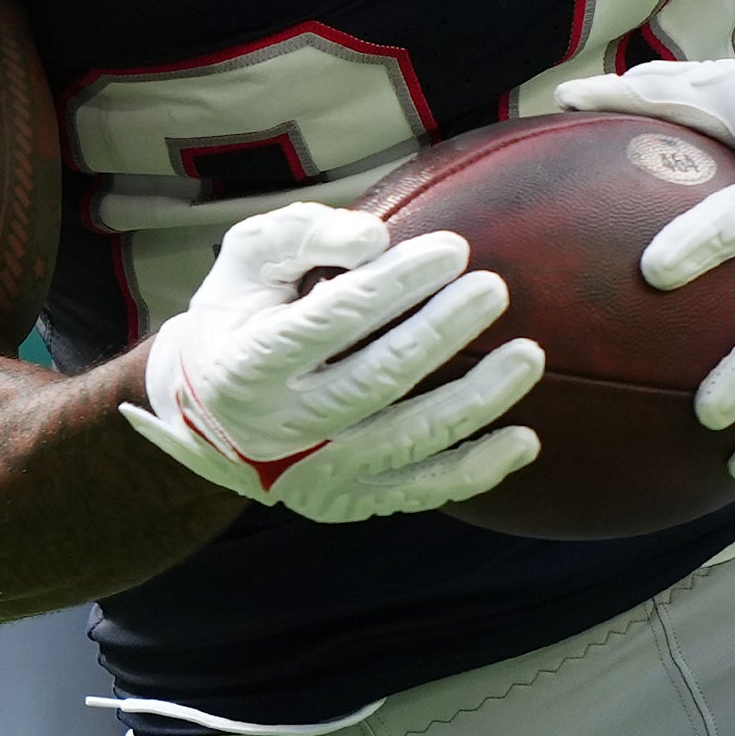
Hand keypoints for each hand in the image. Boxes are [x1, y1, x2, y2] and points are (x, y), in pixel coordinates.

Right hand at [118, 201, 543, 522]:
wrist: (206, 414)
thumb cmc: (240, 317)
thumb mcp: (245, 261)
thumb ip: (301, 234)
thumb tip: (375, 235)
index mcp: (246, 363)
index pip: (328, 321)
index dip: (393, 284)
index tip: (452, 249)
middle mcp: (279, 428)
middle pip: (374, 380)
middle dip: (440, 332)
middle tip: (492, 288)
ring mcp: (315, 473)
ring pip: (409, 439)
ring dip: (476, 399)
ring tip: (528, 354)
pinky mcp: (348, 501)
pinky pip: (422, 491)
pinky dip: (477, 470)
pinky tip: (525, 439)